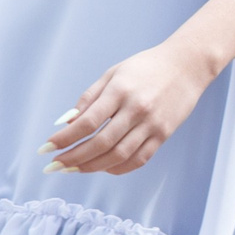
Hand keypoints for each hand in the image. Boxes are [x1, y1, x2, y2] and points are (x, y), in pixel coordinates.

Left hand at [43, 36, 221, 173]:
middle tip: (54, 165)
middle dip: (73, 158)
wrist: (187, 65)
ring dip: (92, 167)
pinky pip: (138, 159)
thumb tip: (66, 123)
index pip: (87, 122)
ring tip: (73, 169)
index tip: (46, 148)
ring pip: (118, 155)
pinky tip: (103, 168)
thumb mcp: (114, 73)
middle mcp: (136, 109)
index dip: (64, 139)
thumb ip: (89, 98)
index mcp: (120, 91)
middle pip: (100, 143)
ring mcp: (152, 124)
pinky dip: (118, 168)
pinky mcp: (164, 135)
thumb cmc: (146, 67)